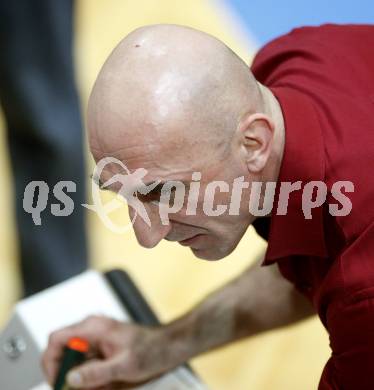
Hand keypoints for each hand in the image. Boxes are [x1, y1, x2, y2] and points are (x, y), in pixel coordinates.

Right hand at [42, 315, 176, 388]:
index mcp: (93, 327)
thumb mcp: (124, 365)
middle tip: (86, 389)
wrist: (169, 347)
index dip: (51, 363)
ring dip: (85, 382)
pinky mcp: (101, 351)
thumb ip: (97, 373)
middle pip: (64, 356)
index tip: (58, 383)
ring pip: (76, 366)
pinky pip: (88, 369)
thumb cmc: (152, 348)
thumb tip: (70, 380)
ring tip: (106, 385)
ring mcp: (96, 341)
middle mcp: (91, 331)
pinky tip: (109, 384)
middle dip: (71, 378)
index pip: (56, 340)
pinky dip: (93, 381)